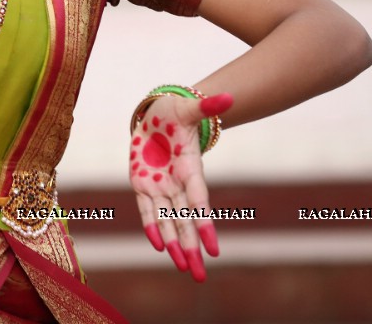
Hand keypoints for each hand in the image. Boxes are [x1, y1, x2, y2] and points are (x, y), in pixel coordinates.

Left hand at [129, 92, 233, 281]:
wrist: (156, 114)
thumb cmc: (175, 112)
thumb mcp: (189, 107)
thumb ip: (208, 106)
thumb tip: (229, 96)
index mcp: (191, 168)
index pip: (198, 201)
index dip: (205, 224)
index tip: (214, 248)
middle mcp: (177, 182)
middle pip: (185, 220)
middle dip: (192, 247)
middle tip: (200, 275)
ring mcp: (160, 185)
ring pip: (168, 220)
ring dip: (175, 244)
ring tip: (184, 268)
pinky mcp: (142, 184)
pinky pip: (146, 210)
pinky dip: (152, 227)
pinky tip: (159, 247)